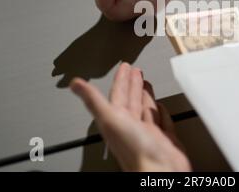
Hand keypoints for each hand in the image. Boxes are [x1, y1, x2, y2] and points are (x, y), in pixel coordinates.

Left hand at [70, 63, 190, 171]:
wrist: (160, 171)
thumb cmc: (135, 151)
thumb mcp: (110, 119)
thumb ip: (93, 100)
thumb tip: (74, 84)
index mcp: (118, 120)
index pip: (118, 94)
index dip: (121, 79)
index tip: (124, 67)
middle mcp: (131, 127)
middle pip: (131, 100)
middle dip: (132, 84)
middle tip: (135, 71)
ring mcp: (148, 133)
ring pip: (145, 109)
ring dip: (145, 95)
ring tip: (146, 83)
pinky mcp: (164, 139)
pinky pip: (161, 121)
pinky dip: (161, 112)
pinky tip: (161, 106)